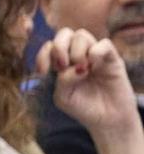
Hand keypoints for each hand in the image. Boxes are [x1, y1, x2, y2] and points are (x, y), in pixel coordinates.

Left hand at [37, 27, 143, 141]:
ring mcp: (94, 55)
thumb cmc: (83, 107)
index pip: (49, 46)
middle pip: (64, 33)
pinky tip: (93, 66)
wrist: (106, 119)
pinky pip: (104, 44)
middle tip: (62, 66)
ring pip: (81, 35)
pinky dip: (95, 52)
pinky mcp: (112, 58)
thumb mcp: (63, 98)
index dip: (42, 55)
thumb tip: (74, 67)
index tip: (43, 72)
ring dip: (76, 52)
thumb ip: (61, 80)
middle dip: (58, 47)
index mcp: (62, 63)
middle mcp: (77, 55)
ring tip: (82, 70)